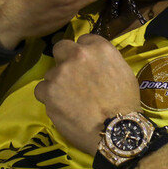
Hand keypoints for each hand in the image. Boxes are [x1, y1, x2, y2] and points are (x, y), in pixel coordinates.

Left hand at [33, 34, 141, 154]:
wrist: (115, 129)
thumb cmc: (125, 102)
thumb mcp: (123, 72)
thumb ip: (105, 61)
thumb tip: (95, 64)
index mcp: (99, 48)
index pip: (84, 39)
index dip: (85, 51)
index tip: (87, 63)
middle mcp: (77, 55)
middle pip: (61, 48)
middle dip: (65, 58)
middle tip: (72, 75)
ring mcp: (60, 73)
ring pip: (51, 72)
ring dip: (58, 81)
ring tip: (69, 98)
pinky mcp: (48, 92)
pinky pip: (42, 89)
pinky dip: (49, 97)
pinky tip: (61, 106)